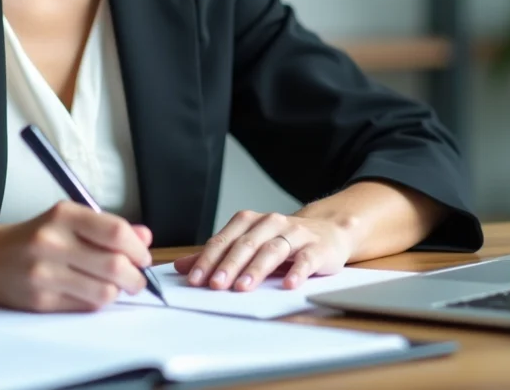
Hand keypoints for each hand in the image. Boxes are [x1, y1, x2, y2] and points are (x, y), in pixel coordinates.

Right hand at [0, 201, 153, 311]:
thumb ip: (106, 228)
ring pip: (104, 291)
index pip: (115, 232)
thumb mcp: (67, 220)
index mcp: (63, 215)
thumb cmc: (33, 238)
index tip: (143, 256)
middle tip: (137, 278)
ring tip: (116, 287)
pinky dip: (98, 302)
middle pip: (114, 265)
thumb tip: (145, 236)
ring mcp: (45, 273)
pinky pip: (86, 306)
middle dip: (135, 276)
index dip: (137, 247)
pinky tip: (93, 293)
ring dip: (119, 292)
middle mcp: (53, 242)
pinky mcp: (41, 300)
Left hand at [172, 210, 355, 291]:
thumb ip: (217, 256)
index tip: (195, 280)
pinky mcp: (317, 248)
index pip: (224, 240)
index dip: (208, 259)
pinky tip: (288, 285)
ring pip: (272, 250)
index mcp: (249, 221)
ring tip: (243, 287)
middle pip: (246, 244)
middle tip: (215, 285)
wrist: (327, 231)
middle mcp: (271, 223)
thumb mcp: (248, 245)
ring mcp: (295, 234)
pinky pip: (306, 259)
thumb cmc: (282, 241)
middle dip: (229, 265)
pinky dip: (297, 271)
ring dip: (256, 269)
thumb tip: (182, 267)